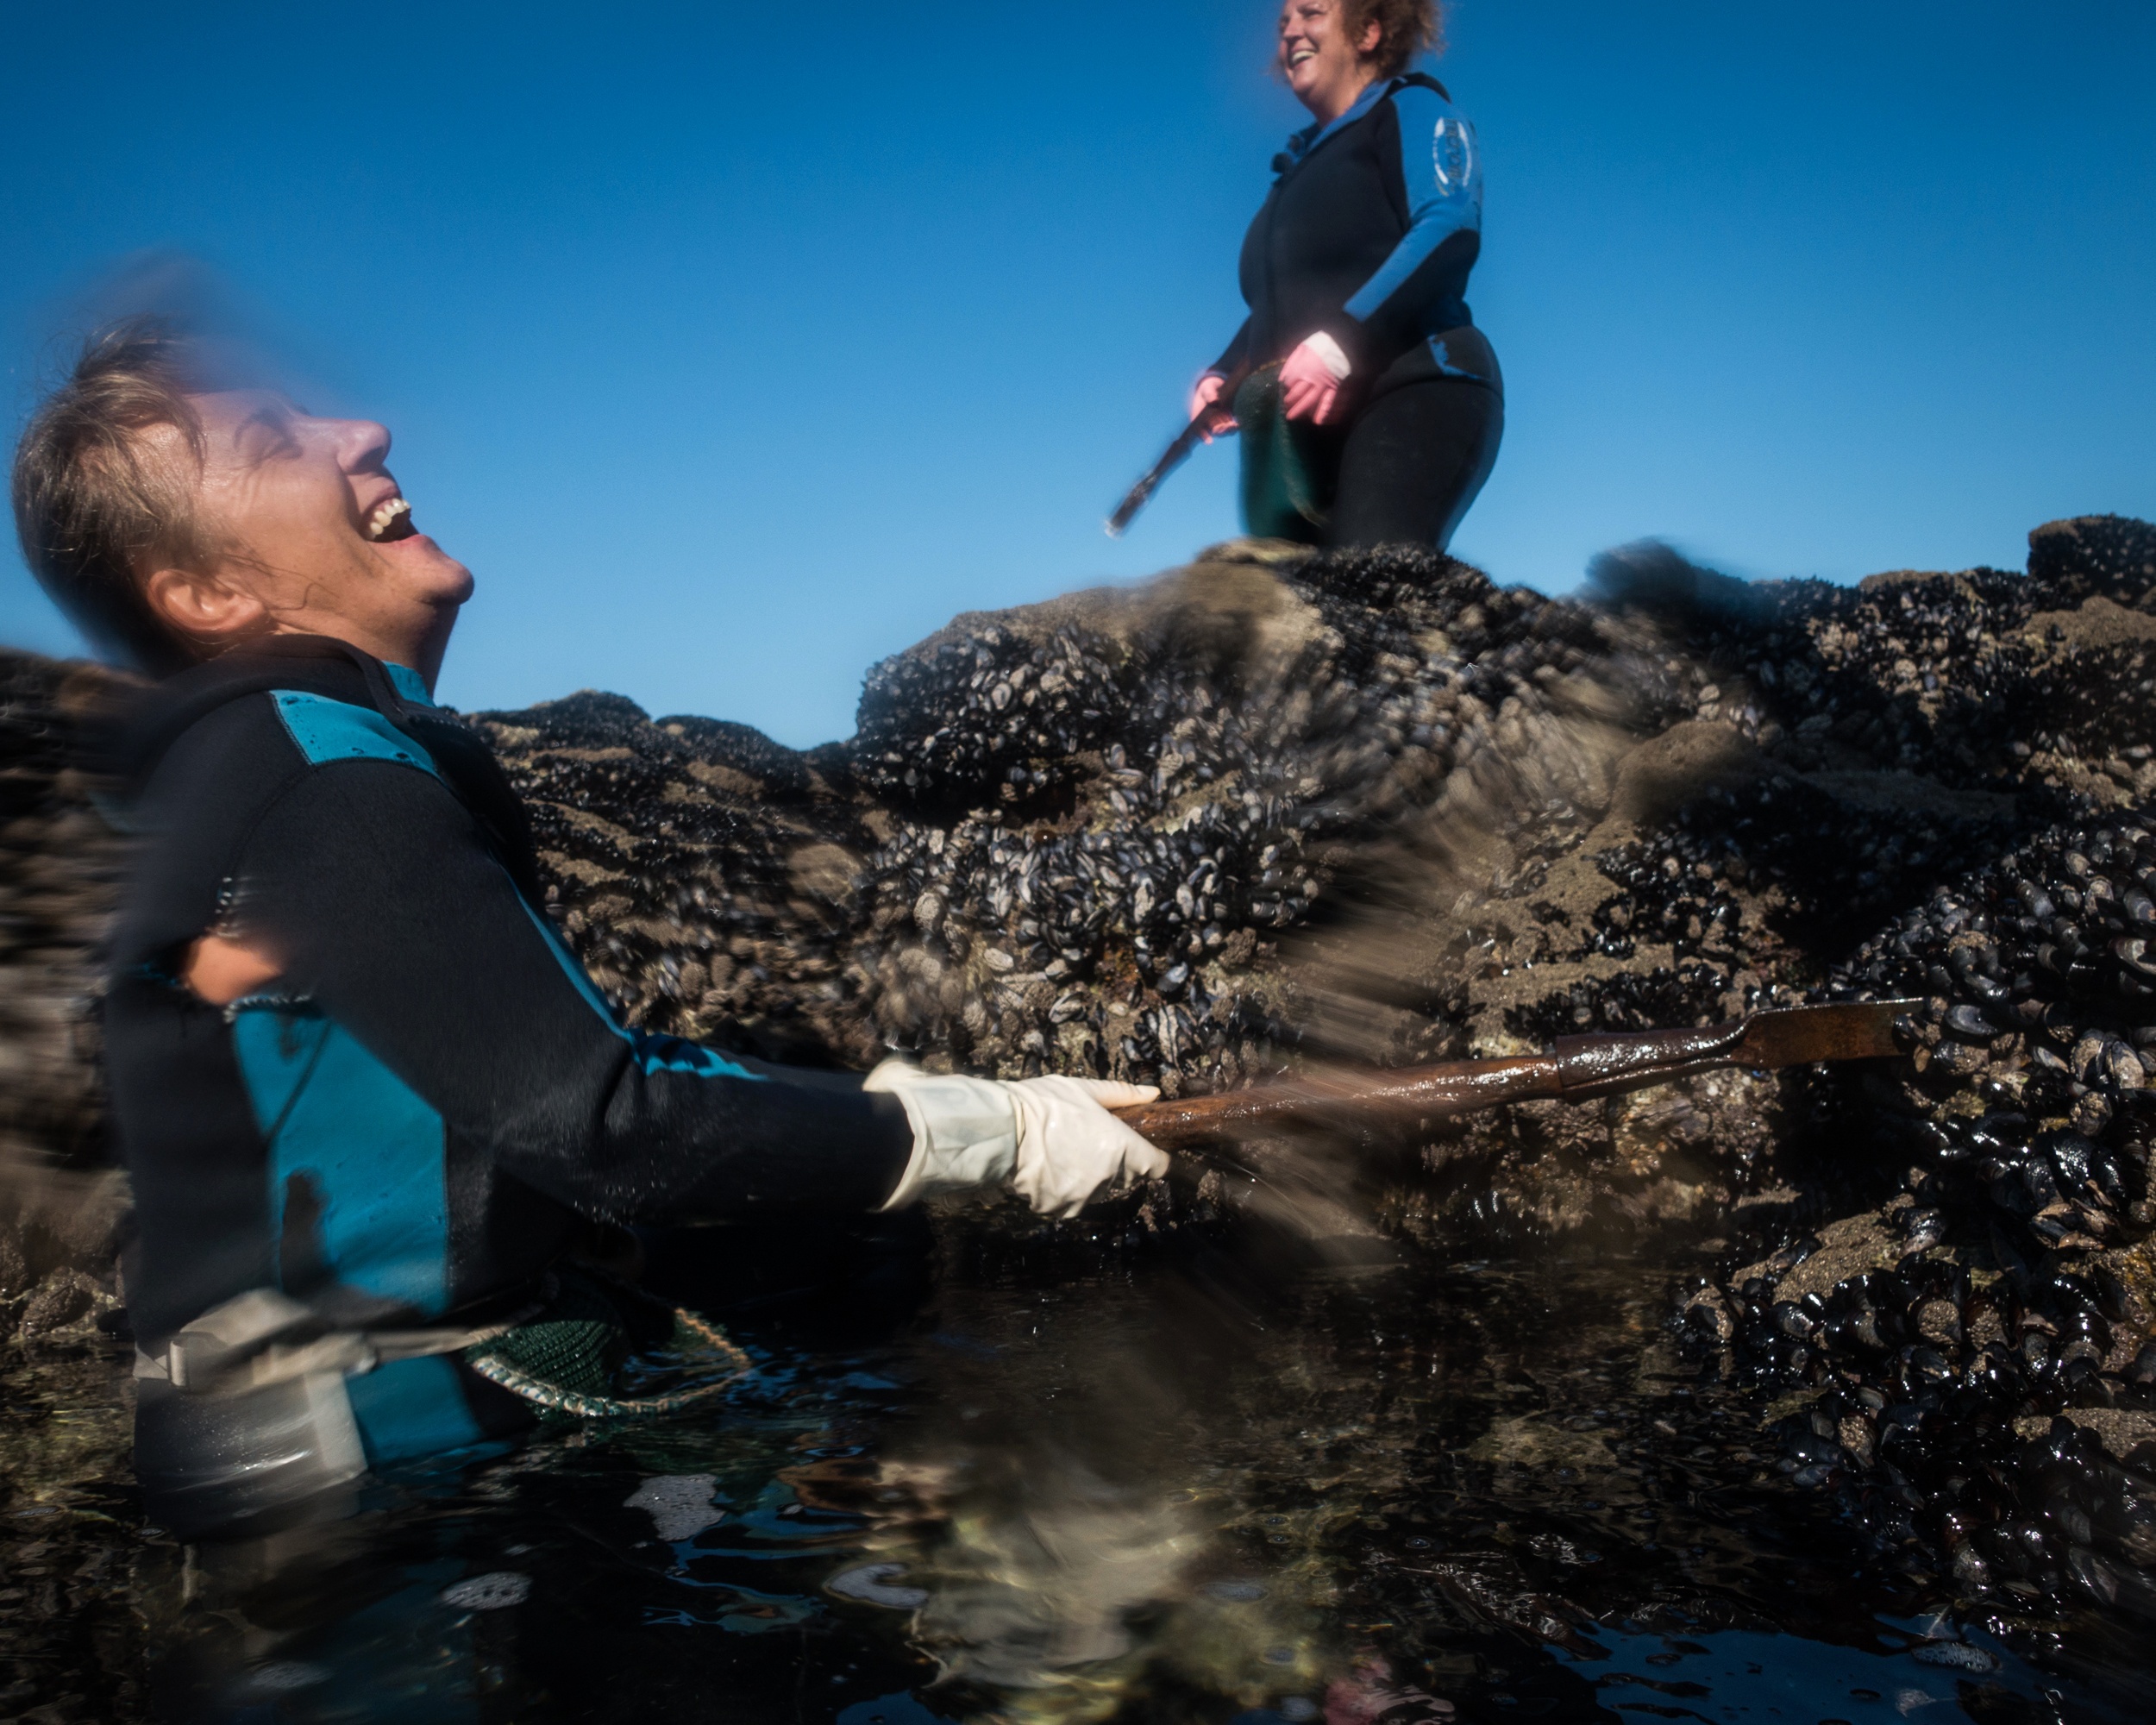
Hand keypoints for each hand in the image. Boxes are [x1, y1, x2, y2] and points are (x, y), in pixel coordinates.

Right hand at [1005, 1076, 1167, 1217]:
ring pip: (1100, 1190)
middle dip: (1118, 1163)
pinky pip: (1074, 1202)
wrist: (1001, 1131)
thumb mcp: (1084, 1089)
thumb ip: (1122, 1095)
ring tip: (1067, 1153)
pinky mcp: (1061, 1209)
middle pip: (1128, 1176)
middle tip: (1093, 1141)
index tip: (1148, 1150)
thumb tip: (1153, 1095)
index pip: (1157, 1165)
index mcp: (1120, 1146)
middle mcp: (1107, 1177)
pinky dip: (1067, 1191)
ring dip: (1092, 1178)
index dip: (1156, 1158)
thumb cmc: (1043, 1104)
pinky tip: (1052, 1169)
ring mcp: (1084, 1196)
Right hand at [1189, 373, 1236, 441]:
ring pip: (1222, 432)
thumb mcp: (1207, 389)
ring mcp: (1217, 423)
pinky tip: (1238, 423)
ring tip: (1234, 425)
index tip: (1209, 442)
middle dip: (1220, 431)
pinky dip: (1234, 427)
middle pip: (1213, 432)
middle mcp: (1208, 423)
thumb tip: (1214, 401)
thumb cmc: (1208, 388)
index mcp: (1198, 417)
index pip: (1198, 430)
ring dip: (1228, 430)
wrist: (1217, 388)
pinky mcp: (1226, 421)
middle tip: (1227, 426)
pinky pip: (1230, 428)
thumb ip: (1209, 394)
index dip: (1203, 436)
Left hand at [1280, 332, 1351, 424]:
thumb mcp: (1302, 349)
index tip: (1285, 394)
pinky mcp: (1336, 387)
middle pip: (1297, 394)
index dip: (1285, 389)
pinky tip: (1319, 421)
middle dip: (1290, 404)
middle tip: (1286, 413)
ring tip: (1293, 418)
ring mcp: (1324, 384)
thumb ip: (1291, 364)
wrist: (1343, 341)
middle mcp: (1311, 377)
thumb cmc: (1321, 345)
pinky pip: (1329, 401)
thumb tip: (1281, 380)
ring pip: (1311, 400)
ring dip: (1301, 411)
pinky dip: (1323, 412)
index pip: (1289, 382)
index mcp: (1302, 366)